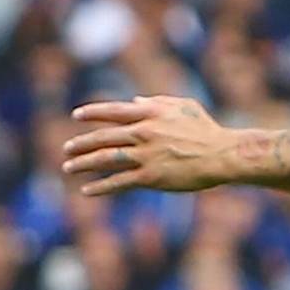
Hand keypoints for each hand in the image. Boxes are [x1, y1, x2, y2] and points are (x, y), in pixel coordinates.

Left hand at [62, 96, 239, 195]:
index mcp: (151, 113)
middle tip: (67, 149)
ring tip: (68, 167)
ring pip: (106, 158)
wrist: (222, 155)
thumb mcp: (183, 106)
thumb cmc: (206, 129)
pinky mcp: (150, 177)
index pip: (114, 111)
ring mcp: (146, 155)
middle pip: (104, 137)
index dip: (92, 113)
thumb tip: (135, 99)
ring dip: (84, 163)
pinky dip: (101, 186)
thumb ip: (157, 100)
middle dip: (81, 143)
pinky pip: (119, 182)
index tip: (76, 116)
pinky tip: (87, 190)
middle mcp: (144, 132)